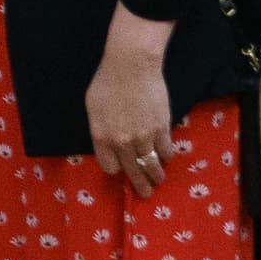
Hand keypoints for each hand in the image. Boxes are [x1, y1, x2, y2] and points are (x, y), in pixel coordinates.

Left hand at [84, 40, 177, 193]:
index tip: (121, 170)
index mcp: (102, 138)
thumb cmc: (107, 82)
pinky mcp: (161, 128)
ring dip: (156, 175)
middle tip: (146, 193)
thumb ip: (100, 129)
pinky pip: (166, 151)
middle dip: (140, 185)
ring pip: (151, 165)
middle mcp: (122, 142)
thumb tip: (108, 143)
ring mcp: (143, 137)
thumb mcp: (93, 108)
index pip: (109, 167)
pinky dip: (167, 157)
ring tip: (159, 180)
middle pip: (132, 172)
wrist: (131, 66)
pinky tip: (167, 159)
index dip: (116, 169)